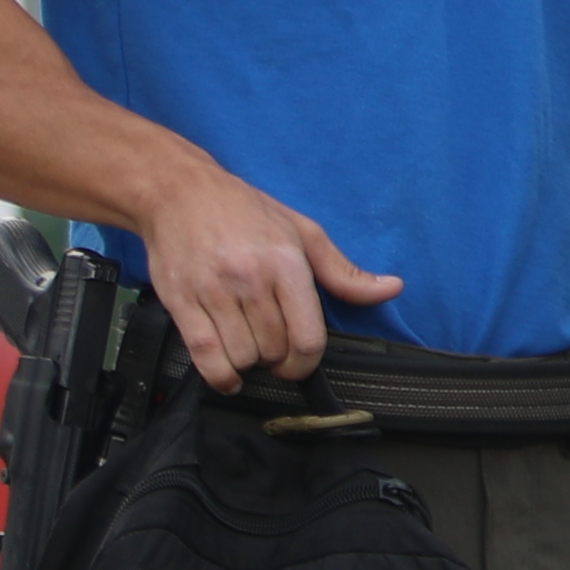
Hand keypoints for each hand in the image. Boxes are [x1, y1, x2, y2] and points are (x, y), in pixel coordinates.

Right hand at [133, 154, 397, 389]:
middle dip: (276, 360)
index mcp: (286, 263)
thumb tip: (392, 288)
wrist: (178, 192)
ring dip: (248, 364)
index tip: (300, 364)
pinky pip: (205, 357)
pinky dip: (220, 376)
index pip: (308, 337)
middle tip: (270, 347)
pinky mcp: (181, 301)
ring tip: (247, 347)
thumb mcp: (302, 232)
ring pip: (242, 357)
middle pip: (275, 351)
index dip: (307, 364)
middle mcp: (250, 278)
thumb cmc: (243, 211)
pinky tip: (228, 374)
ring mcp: (213, 291)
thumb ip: (344, 272)